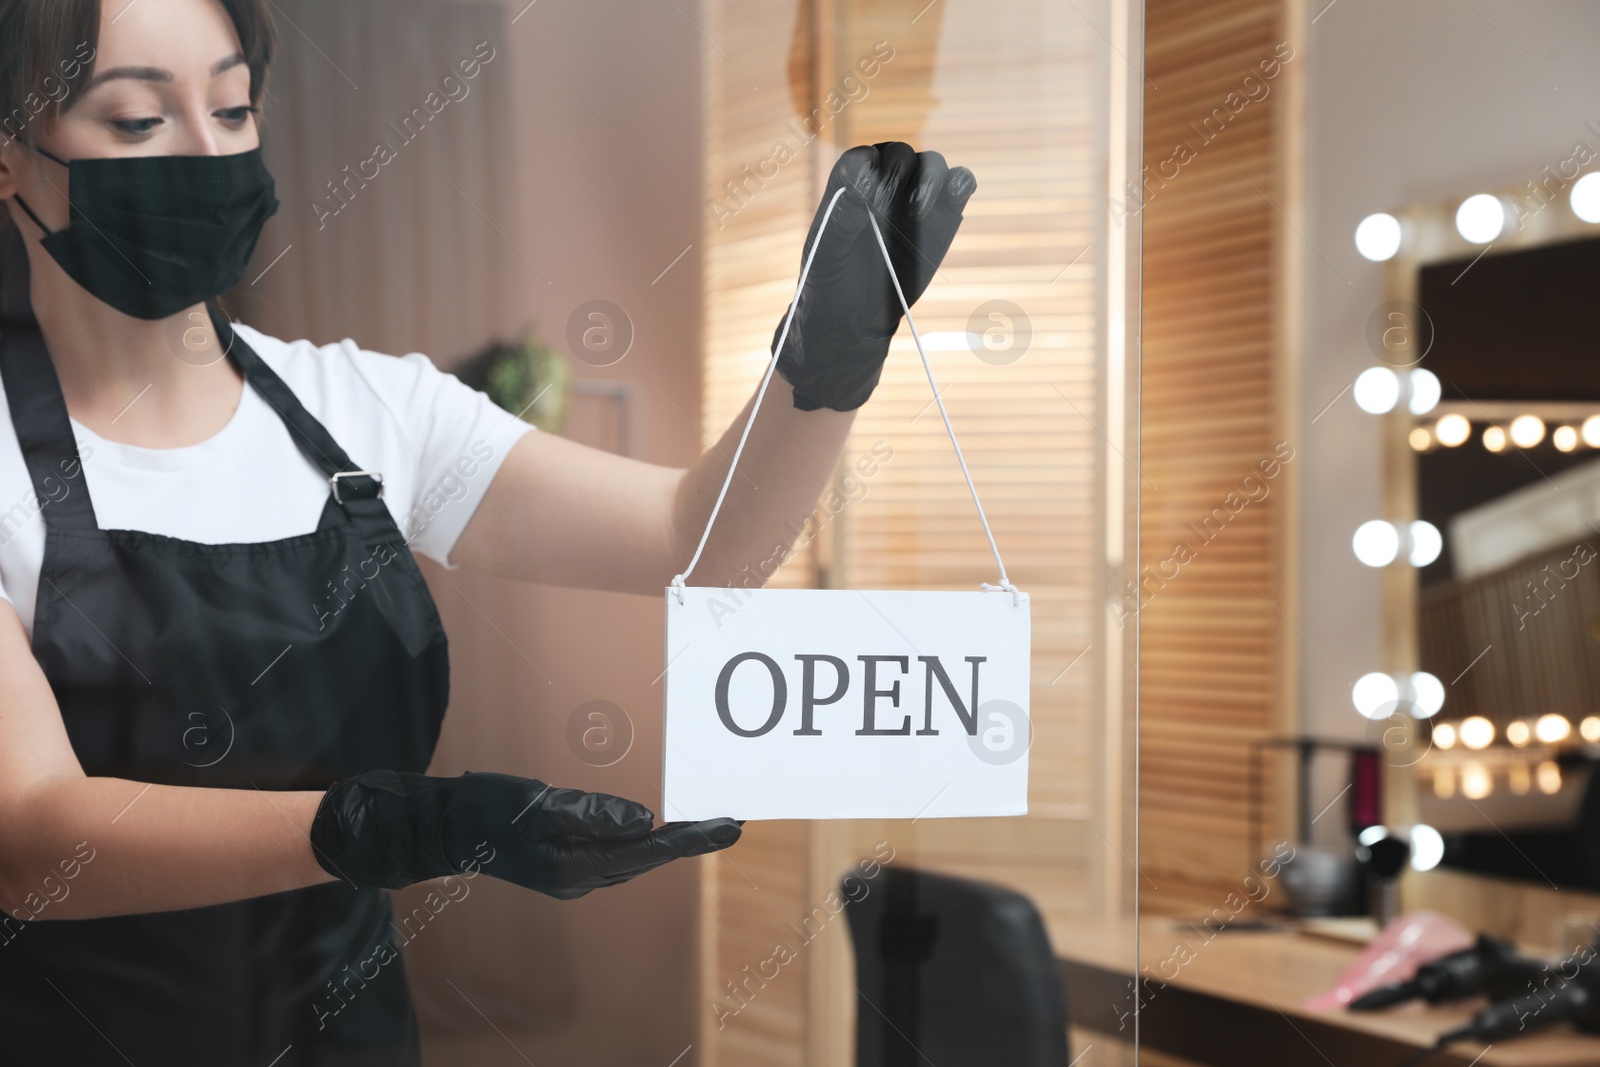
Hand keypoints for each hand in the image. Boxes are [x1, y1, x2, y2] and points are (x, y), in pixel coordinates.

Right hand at [309, 769, 740, 898]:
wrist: (437, 827)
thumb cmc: (482, 810)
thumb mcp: (536, 804)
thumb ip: (590, 814)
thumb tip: (644, 821)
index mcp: (577, 866)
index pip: (650, 850)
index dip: (693, 837)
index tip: (730, 825)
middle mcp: (580, 876)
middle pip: (649, 857)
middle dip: (691, 839)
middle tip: (732, 823)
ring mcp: (570, 871)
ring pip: (634, 856)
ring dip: (670, 840)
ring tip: (705, 823)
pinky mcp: (561, 860)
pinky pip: (615, 851)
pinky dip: (642, 839)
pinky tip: (654, 828)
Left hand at [773, 141, 975, 411]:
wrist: (858, 315)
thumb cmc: (834, 281)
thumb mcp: (827, 254)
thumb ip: (841, 221)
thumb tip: (858, 189)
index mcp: (849, 182)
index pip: (862, 159)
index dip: (866, 173)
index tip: (866, 199)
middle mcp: (884, 180)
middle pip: (900, 156)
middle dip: (897, 177)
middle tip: (888, 209)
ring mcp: (916, 194)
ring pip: (932, 164)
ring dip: (929, 180)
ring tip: (916, 212)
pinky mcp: (944, 212)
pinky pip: (959, 184)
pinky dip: (960, 184)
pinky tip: (954, 195)